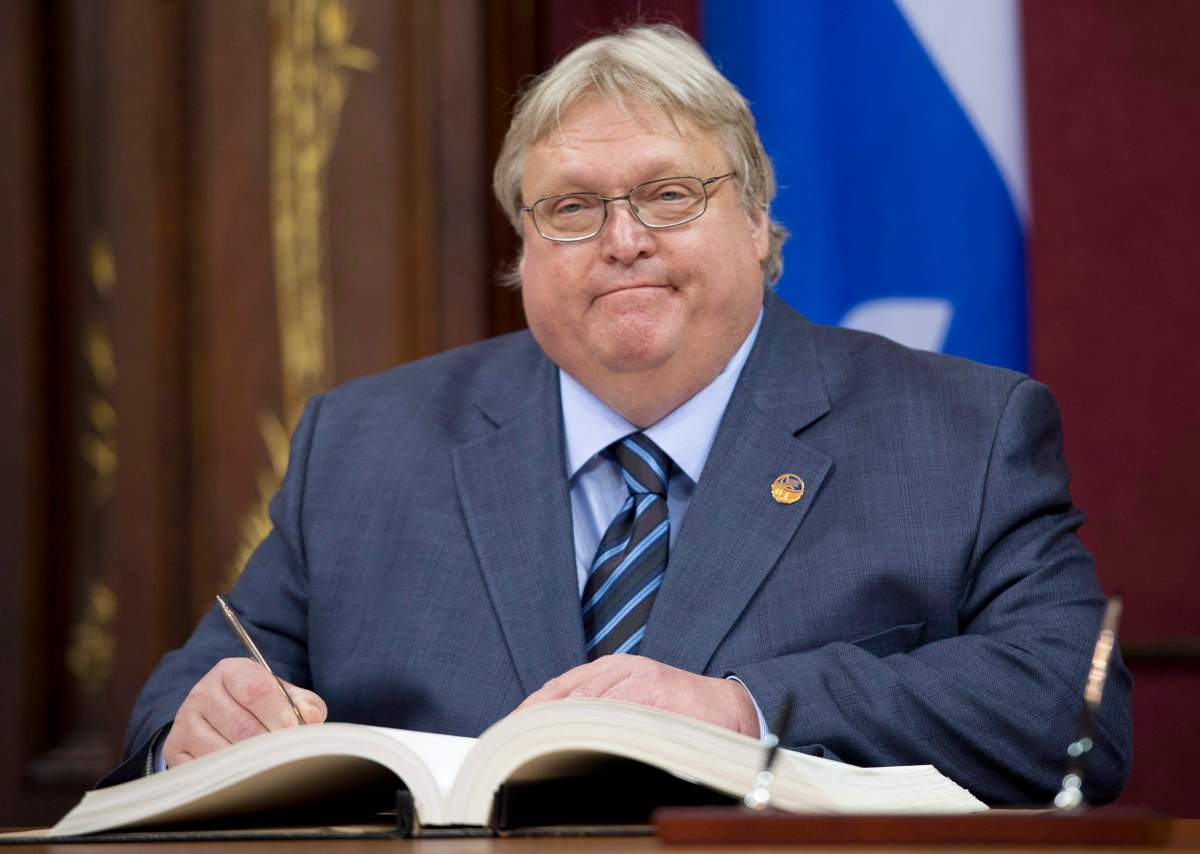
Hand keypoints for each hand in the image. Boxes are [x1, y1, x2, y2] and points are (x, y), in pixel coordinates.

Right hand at [163, 657, 326, 767]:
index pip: (257, 690)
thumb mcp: (280, 695)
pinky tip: (244, 776)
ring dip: (251, 763)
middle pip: (242, 725)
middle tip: (287, 756)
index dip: (280, 714)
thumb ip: (301, 702)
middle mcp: (202, 694)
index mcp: (230, 672)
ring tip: (269, 767)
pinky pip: (206, 771)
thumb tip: (312, 718)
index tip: (296, 732)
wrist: (215, 719)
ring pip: (224, 752)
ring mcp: (185, 723)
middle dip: (270, 744)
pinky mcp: (176, 751)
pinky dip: (229, 777)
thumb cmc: (256, 707)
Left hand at [517, 654, 759, 737]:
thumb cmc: (677, 711)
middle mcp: (619, 667)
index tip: (506, 734)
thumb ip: (600, 710)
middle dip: (536, 722)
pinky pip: (614, 710)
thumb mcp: (633, 703)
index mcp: (610, 669)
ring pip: (584, 702)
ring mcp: (637, 677)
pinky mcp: (655, 690)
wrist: (729, 708)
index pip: (557, 689)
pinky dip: (592, 728)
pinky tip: (574, 745)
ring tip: (535, 751)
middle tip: (514, 748)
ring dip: (559, 728)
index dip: (528, 712)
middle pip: (563, 694)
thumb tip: (555, 736)